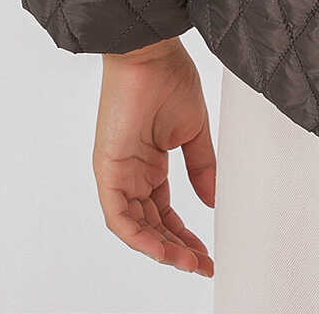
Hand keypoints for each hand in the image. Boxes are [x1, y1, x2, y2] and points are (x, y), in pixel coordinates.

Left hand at [92, 37, 214, 275]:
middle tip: (201, 265)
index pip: (165, 211)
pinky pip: (118, 217)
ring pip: (134, 228)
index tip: (206, 253)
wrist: (150, 52)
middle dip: (177, 249)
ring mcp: (117, 174)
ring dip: (160, 249)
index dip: (185, 235)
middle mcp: (130, 174)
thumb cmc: (168, 78)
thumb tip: (211, 201)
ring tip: (187, 262)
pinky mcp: (107, 171)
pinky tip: (162, 250)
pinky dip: (139, 238)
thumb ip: (201, 167)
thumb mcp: (193, 131)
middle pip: (151, 225)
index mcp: (149, 164)